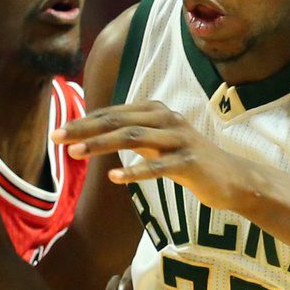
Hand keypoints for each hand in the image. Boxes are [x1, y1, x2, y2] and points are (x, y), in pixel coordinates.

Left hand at [53, 101, 258, 211]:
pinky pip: (159, 166)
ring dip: (101, 145)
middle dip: (85, 129)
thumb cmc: (187, 160)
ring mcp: (179, 139)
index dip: (84, 122)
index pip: (112, 114)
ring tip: (75, 154)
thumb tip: (92, 130)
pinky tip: (114, 177)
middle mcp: (166, 119)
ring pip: (134, 138)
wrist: (232, 178)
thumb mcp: (156, 142)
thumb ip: (130, 133)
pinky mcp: (190, 162)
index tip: (57, 132)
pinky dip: (135, 171)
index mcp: (155, 111)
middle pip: (118, 121)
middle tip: (56, 137)